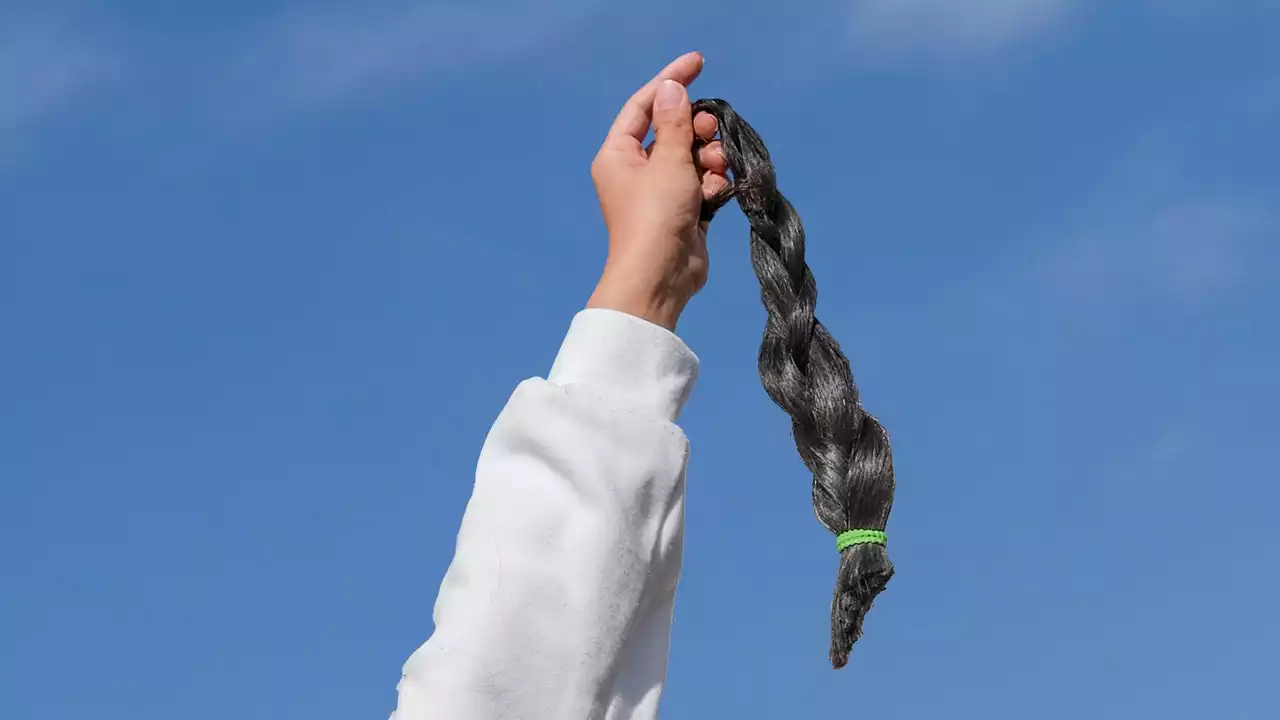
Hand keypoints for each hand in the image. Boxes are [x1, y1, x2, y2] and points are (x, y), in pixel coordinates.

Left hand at [587, 52, 729, 330]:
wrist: (660, 277)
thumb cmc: (655, 217)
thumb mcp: (668, 162)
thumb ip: (675, 122)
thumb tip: (671, 88)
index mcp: (619, 154)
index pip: (644, 105)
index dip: (670, 81)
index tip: (698, 63)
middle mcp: (636, 170)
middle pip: (673, 131)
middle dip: (697, 130)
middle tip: (709, 134)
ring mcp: (661, 192)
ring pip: (693, 157)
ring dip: (710, 160)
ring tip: (715, 171)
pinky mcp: (683, 211)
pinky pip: (703, 184)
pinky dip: (713, 185)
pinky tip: (716, 196)